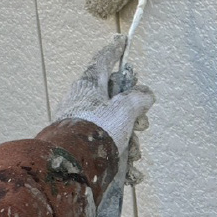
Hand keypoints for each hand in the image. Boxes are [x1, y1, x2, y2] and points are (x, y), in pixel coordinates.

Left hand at [60, 36, 154, 166]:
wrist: (71, 169)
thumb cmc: (95, 132)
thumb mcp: (124, 109)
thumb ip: (138, 98)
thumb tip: (145, 94)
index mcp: (89, 87)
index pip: (103, 61)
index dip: (115, 51)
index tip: (122, 42)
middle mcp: (83, 104)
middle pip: (115, 100)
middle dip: (135, 115)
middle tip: (141, 126)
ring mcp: (82, 126)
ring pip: (115, 127)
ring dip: (131, 142)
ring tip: (134, 155)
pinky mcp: (82, 148)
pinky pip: (109, 150)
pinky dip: (123, 162)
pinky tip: (132, 174)